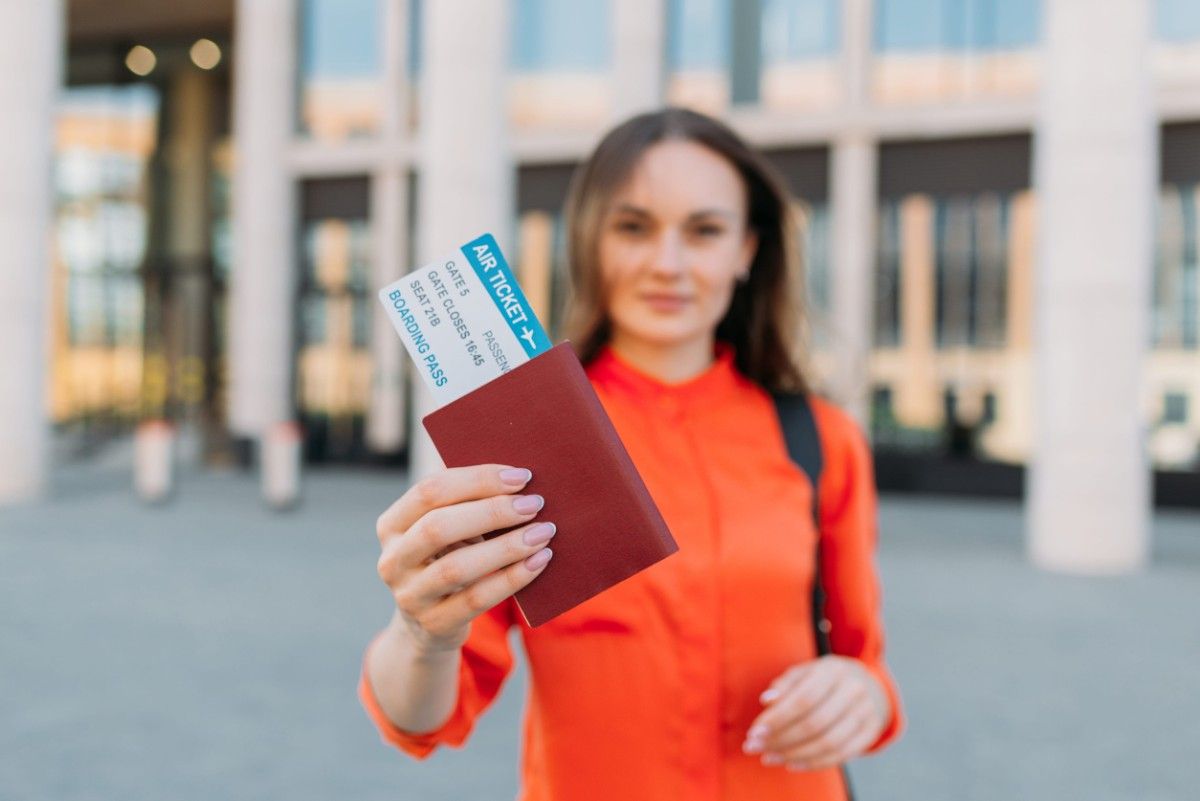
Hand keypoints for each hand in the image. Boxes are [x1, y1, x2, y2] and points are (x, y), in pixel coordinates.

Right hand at [375, 464, 556, 654]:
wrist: (429, 625)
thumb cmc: (448, 559)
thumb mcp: (447, 531)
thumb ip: (469, 504)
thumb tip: (519, 479)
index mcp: (392, 525)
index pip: (429, 491)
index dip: (476, 479)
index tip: (521, 476)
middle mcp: (393, 560)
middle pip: (438, 526)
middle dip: (491, 511)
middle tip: (534, 504)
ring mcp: (409, 596)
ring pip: (457, 567)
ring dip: (506, 546)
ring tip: (542, 532)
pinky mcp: (434, 624)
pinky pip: (476, 600)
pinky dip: (512, 578)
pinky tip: (539, 561)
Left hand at [742, 656, 888, 771]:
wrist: (864, 684)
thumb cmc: (822, 679)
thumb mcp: (803, 674)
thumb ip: (784, 686)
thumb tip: (767, 701)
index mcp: (833, 671)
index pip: (803, 699)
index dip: (777, 719)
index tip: (754, 733)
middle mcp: (854, 690)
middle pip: (814, 723)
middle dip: (781, 739)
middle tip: (755, 748)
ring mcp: (866, 713)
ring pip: (828, 743)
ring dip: (794, 754)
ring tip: (769, 757)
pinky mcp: (870, 733)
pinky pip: (841, 755)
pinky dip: (814, 763)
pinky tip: (791, 763)